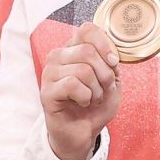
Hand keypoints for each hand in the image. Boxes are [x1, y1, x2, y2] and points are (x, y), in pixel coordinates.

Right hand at [41, 22, 121, 159]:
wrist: (85, 130)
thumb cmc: (97, 102)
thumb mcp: (112, 78)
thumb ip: (111, 61)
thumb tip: (110, 54)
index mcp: (74, 49)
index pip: (87, 30)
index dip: (105, 44)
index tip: (114, 62)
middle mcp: (58, 57)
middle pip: (88, 51)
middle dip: (105, 73)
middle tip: (105, 88)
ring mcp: (49, 74)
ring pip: (82, 69)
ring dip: (97, 88)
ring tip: (94, 98)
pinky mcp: (46, 92)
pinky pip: (72, 84)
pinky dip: (86, 96)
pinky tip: (83, 103)